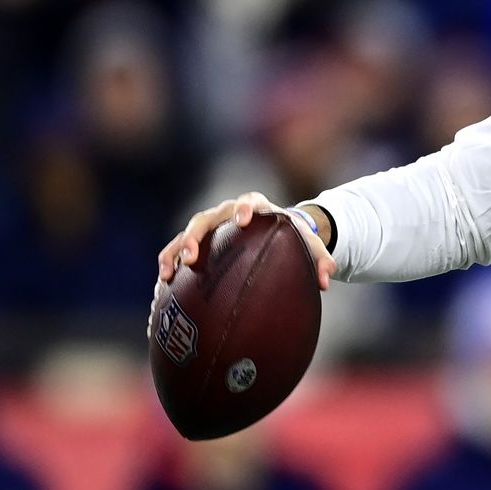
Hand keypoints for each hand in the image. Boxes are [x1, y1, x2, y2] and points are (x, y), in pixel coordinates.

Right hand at [156, 192, 336, 290]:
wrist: (271, 232)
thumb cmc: (289, 236)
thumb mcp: (307, 243)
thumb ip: (320, 258)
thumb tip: (327, 281)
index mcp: (255, 207)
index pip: (248, 202)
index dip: (244, 208)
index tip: (243, 218)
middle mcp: (225, 215)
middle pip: (206, 219)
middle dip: (197, 236)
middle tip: (193, 256)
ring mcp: (209, 229)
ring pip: (186, 236)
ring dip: (176, 252)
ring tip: (167, 273)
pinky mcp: (198, 244)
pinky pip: (177, 252)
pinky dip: (169, 266)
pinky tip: (163, 287)